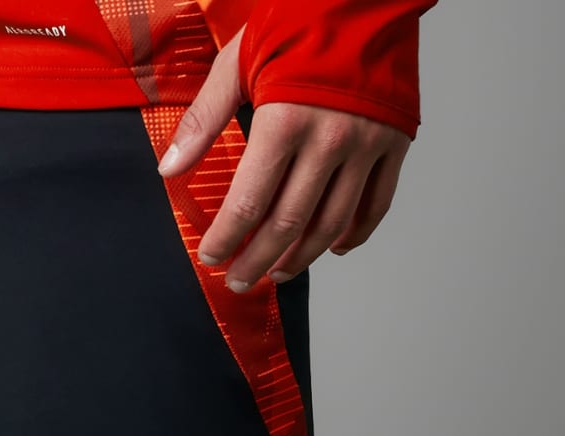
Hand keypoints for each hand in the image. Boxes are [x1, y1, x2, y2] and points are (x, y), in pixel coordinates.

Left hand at [157, 33, 410, 292]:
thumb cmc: (301, 18)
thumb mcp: (238, 61)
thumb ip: (204, 119)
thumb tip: (169, 168)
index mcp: (286, 120)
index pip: (249, 203)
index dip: (226, 238)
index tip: (211, 256)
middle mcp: (330, 139)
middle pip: (288, 225)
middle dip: (258, 261)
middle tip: (239, 279)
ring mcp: (367, 144)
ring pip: (331, 224)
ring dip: (301, 258)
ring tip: (277, 272)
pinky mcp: (395, 142)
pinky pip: (375, 205)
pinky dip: (353, 234)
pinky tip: (331, 248)